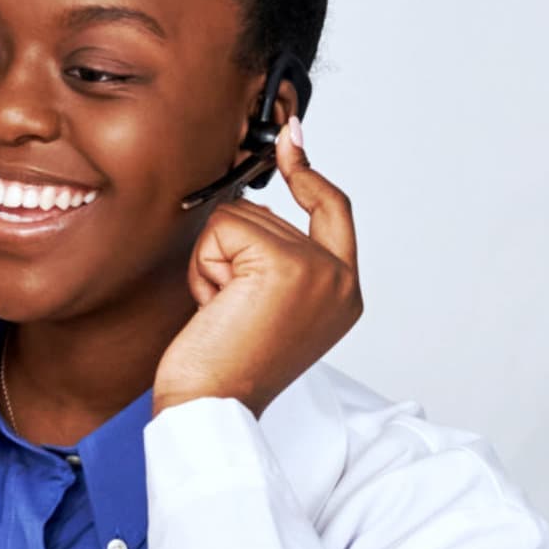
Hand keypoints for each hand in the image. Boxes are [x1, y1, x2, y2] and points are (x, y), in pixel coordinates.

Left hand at [157, 118, 362, 416]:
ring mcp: (316, 269)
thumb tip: (248, 212)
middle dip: (230, 254)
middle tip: (229, 310)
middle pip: (269, 214)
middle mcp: (340, 280)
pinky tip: (215, 306)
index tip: (293, 142)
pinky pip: (223, 229)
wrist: (210, 406)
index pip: (334, 211)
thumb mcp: (263, 309)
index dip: (310, 174)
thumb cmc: (223, 370)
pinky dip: (205, 266)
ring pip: (241, 219)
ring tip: (224, 312)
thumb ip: (274, 262)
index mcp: (343, 293)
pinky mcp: (283, 264)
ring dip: (215, 263)